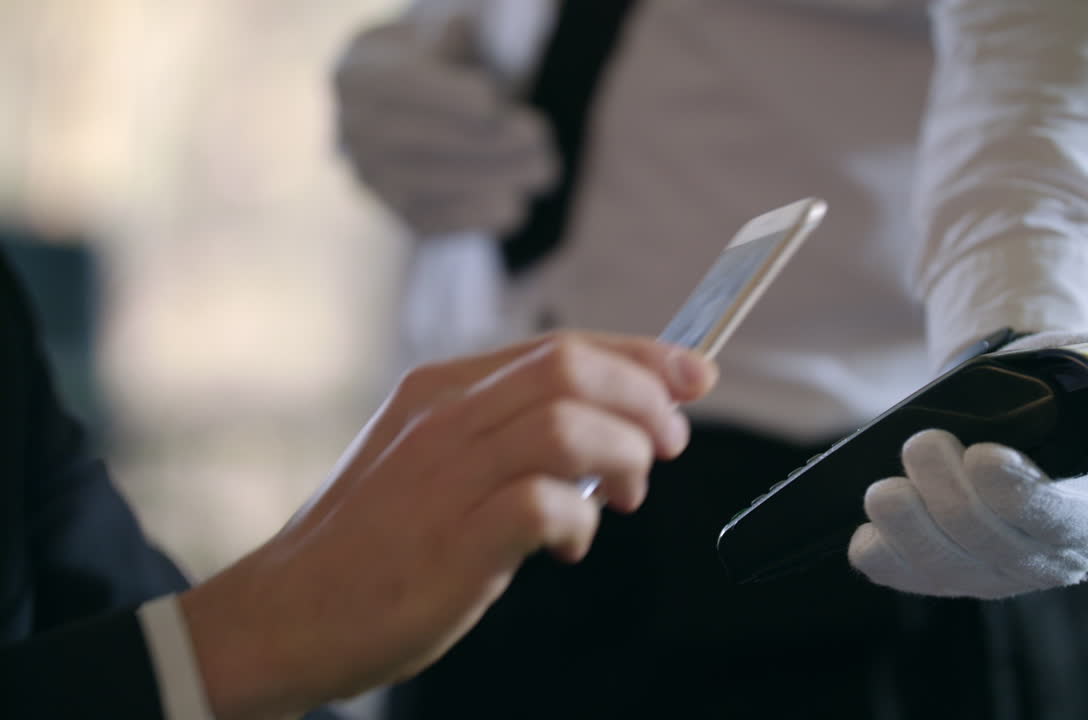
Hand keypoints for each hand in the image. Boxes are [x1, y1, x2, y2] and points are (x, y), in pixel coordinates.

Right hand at [179, 332, 717, 718]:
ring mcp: (443, 476)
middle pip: (571, 367)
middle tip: (669, 443)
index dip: (640, 355)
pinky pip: (540, 505)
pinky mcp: (449, 541)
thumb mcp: (430, 460)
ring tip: (628, 494)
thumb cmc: (370, 542)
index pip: (561, 346)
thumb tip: (606, 428)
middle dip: (645, 397)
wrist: (283, 615)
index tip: (692, 373)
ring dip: (623, 454)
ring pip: (565, 424)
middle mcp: (442, 418)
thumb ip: (504, 434)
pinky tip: (571, 544)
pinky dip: (578, 520)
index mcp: (441, 390)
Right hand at [333, 13, 556, 236]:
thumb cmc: (440, 63)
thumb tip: (466, 29)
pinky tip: (516, 207)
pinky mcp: (398, 215)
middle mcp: (351, 134)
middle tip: (539, 139)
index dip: (445, 98)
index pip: (398, 89)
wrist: (415, 111)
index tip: (491, 101)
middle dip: (484, 142)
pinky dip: (476, 217)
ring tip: (542, 170)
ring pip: (429, 186)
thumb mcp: (442, 36)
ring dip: (492, 181)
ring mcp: (371, 179)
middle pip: (418, 142)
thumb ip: (453, 35)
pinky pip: (435, 223)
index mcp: (356, 76)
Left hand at [847, 328, 1087, 598]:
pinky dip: (886, 560)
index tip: (984, 457)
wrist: (1024, 401)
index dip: (1023, 499)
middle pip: (994, 546)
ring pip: (947, 567)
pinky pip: (912, 577)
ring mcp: (996, 570)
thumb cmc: (1076, 384)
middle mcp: (1052, 557)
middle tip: (921, 443)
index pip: (1063, 524)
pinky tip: (865, 540)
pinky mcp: (948, 569)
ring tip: (882, 489)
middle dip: (950, 499)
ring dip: (910, 531)